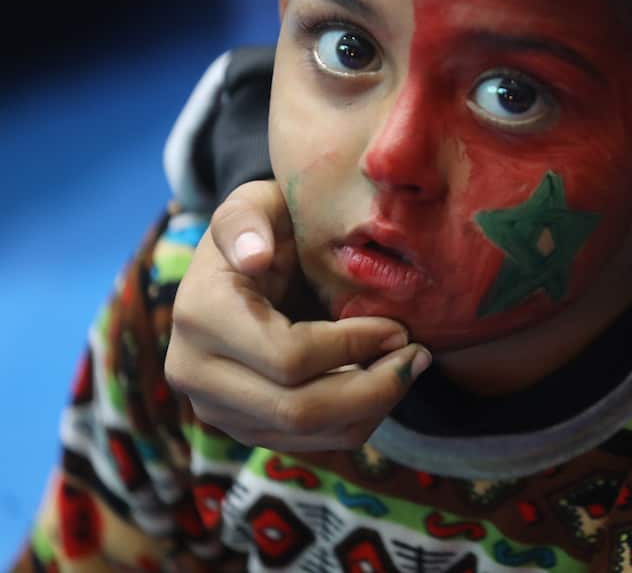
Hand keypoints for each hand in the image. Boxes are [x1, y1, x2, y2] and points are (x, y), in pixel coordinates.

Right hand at [165, 180, 429, 450]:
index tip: (399, 326)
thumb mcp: (258, 204)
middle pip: (298, 410)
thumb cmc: (268, 226)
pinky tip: (383, 382)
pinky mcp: (244, 428)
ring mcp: (215, 408)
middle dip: (373, 388)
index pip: (289, 357)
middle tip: (419, 356)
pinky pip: (309, 445)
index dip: (354, 346)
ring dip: (372, 408)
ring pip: (307, 436)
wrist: (251, 261)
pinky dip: (357, 420)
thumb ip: (249, 220)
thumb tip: (252, 257)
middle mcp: (194, 372)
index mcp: (199, 315)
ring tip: (408, 367)